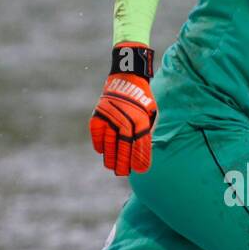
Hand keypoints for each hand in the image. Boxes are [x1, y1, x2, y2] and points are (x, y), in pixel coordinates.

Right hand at [90, 44, 156, 174]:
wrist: (128, 76)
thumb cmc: (143, 98)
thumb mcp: (151, 112)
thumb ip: (147, 130)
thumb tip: (144, 151)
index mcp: (141, 119)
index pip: (141, 144)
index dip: (140, 158)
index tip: (140, 170)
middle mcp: (126, 118)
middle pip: (124, 146)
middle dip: (124, 162)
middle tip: (123, 173)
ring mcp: (111, 116)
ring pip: (109, 141)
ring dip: (110, 156)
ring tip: (111, 167)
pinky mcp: (99, 112)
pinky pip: (97, 131)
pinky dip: (98, 142)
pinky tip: (101, 151)